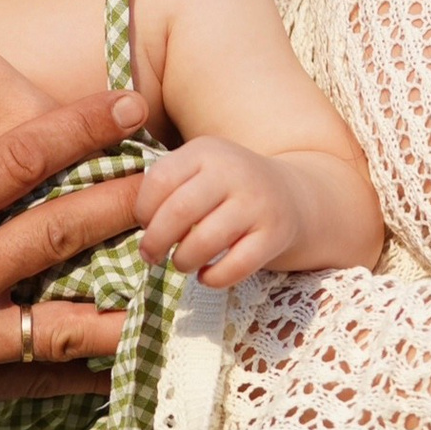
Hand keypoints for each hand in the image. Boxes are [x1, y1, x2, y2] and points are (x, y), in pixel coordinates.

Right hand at [0, 2, 150, 429]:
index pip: (20, 161)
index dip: (83, 127)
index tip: (134, 103)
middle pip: (60, 238)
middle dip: (128, 206)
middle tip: (183, 183)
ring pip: (60, 327)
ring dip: (122, 304)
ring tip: (176, 280)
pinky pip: (28, 385)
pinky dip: (78, 375)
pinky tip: (120, 362)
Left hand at [138, 136, 303, 286]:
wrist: (292, 195)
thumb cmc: (227, 188)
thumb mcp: (198, 169)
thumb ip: (165, 187)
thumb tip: (138, 225)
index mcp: (206, 151)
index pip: (160, 179)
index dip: (144, 210)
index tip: (146, 225)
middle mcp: (233, 171)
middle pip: (179, 212)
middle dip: (156, 241)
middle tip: (151, 255)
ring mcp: (257, 203)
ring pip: (205, 241)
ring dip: (183, 261)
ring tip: (182, 263)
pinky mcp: (275, 234)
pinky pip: (236, 265)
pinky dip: (214, 278)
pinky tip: (207, 276)